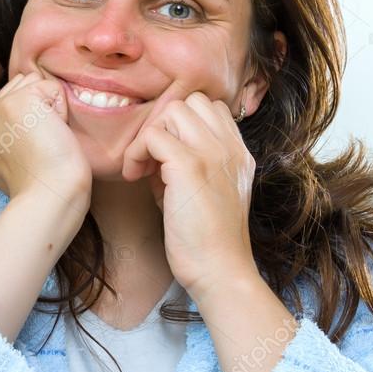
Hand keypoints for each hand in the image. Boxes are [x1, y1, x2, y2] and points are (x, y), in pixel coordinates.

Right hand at [0, 72, 90, 210]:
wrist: (49, 196)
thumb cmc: (42, 187)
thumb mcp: (11, 163)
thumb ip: (9, 139)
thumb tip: (29, 118)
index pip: (8, 103)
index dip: (30, 121)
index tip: (32, 152)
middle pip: (20, 88)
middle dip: (38, 111)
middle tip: (41, 146)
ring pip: (34, 84)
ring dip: (48, 108)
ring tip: (46, 140)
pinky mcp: (18, 101)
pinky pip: (51, 88)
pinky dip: (61, 110)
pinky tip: (53, 134)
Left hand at [122, 91, 260, 300]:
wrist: (220, 269)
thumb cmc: (205, 239)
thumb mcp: (201, 193)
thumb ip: (184, 166)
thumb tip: (154, 154)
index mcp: (238, 152)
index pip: (210, 108)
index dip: (180, 125)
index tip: (165, 156)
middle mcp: (230, 147)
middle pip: (190, 102)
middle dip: (163, 125)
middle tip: (151, 160)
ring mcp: (212, 153)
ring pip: (172, 111)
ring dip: (149, 136)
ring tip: (143, 169)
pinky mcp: (190, 167)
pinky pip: (153, 136)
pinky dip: (137, 153)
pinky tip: (134, 178)